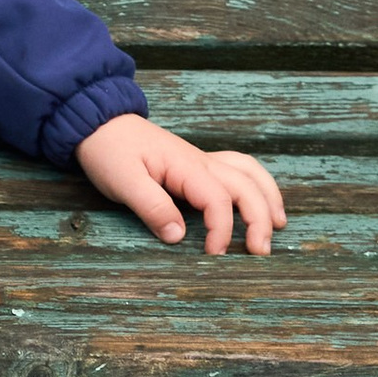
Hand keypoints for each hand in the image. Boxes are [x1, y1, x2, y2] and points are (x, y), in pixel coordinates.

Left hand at [75, 112, 285, 256]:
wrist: (98, 122)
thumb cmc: (108, 150)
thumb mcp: (122, 180)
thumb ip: (151, 207)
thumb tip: (178, 236)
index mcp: (186, 166)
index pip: (218, 200)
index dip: (222, 230)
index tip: (213, 255)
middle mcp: (201, 162)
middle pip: (246, 187)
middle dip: (259, 219)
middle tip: (260, 252)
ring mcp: (201, 160)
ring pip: (249, 174)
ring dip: (268, 197)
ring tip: (279, 225)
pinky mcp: (196, 163)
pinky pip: (238, 169)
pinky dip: (255, 184)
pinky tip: (260, 199)